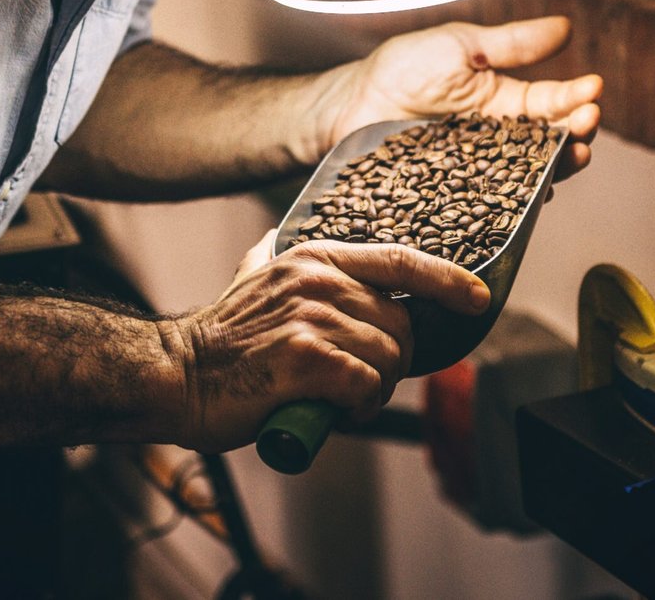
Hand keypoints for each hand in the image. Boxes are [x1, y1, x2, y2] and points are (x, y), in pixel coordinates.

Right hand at [165, 231, 488, 451]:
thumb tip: (287, 248)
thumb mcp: (253, 279)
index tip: (477, 297)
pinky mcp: (307, 358)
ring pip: (388, 357)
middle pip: (401, 322)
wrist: (177, 375)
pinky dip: (360, 405)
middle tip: (361, 380)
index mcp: (314, 258)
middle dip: (394, 359)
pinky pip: (367, 384)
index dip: (447, 279)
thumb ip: (279, 262)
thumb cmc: (221, 341)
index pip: (400, 259)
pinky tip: (333, 407)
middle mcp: (318, 280)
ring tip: (342, 397)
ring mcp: (312, 317)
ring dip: (376, 388)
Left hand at [322, 16, 600, 180]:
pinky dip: (516, 202)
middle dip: (576, 134)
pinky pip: (492, 205)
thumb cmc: (402, 70)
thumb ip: (512, 44)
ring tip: (573, 156)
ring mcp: (481, 173)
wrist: (351, 104)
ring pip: (530, 178)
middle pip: (550, 145)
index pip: (552, 102)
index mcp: (506, 103)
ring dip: (558, 169)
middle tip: (586, 124)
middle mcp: (500, 141)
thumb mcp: (461, 46)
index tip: (593, 88)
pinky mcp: (457, 197)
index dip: (576, 97)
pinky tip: (533, 196)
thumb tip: (566, 27)